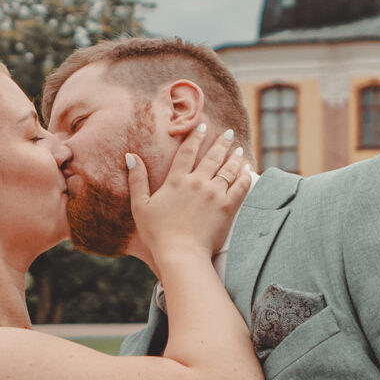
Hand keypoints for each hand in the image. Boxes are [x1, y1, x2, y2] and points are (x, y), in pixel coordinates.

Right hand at [125, 127, 250, 262]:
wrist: (181, 253)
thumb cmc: (157, 233)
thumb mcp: (140, 206)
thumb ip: (137, 180)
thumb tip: (131, 156)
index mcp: (176, 180)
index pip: (187, 151)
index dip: (196, 136)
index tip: (203, 126)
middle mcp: (197, 182)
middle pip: (212, 157)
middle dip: (221, 142)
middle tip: (229, 133)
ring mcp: (214, 194)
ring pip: (228, 169)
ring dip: (235, 157)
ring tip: (239, 150)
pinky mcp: (228, 207)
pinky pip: (241, 187)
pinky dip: (245, 177)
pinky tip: (248, 171)